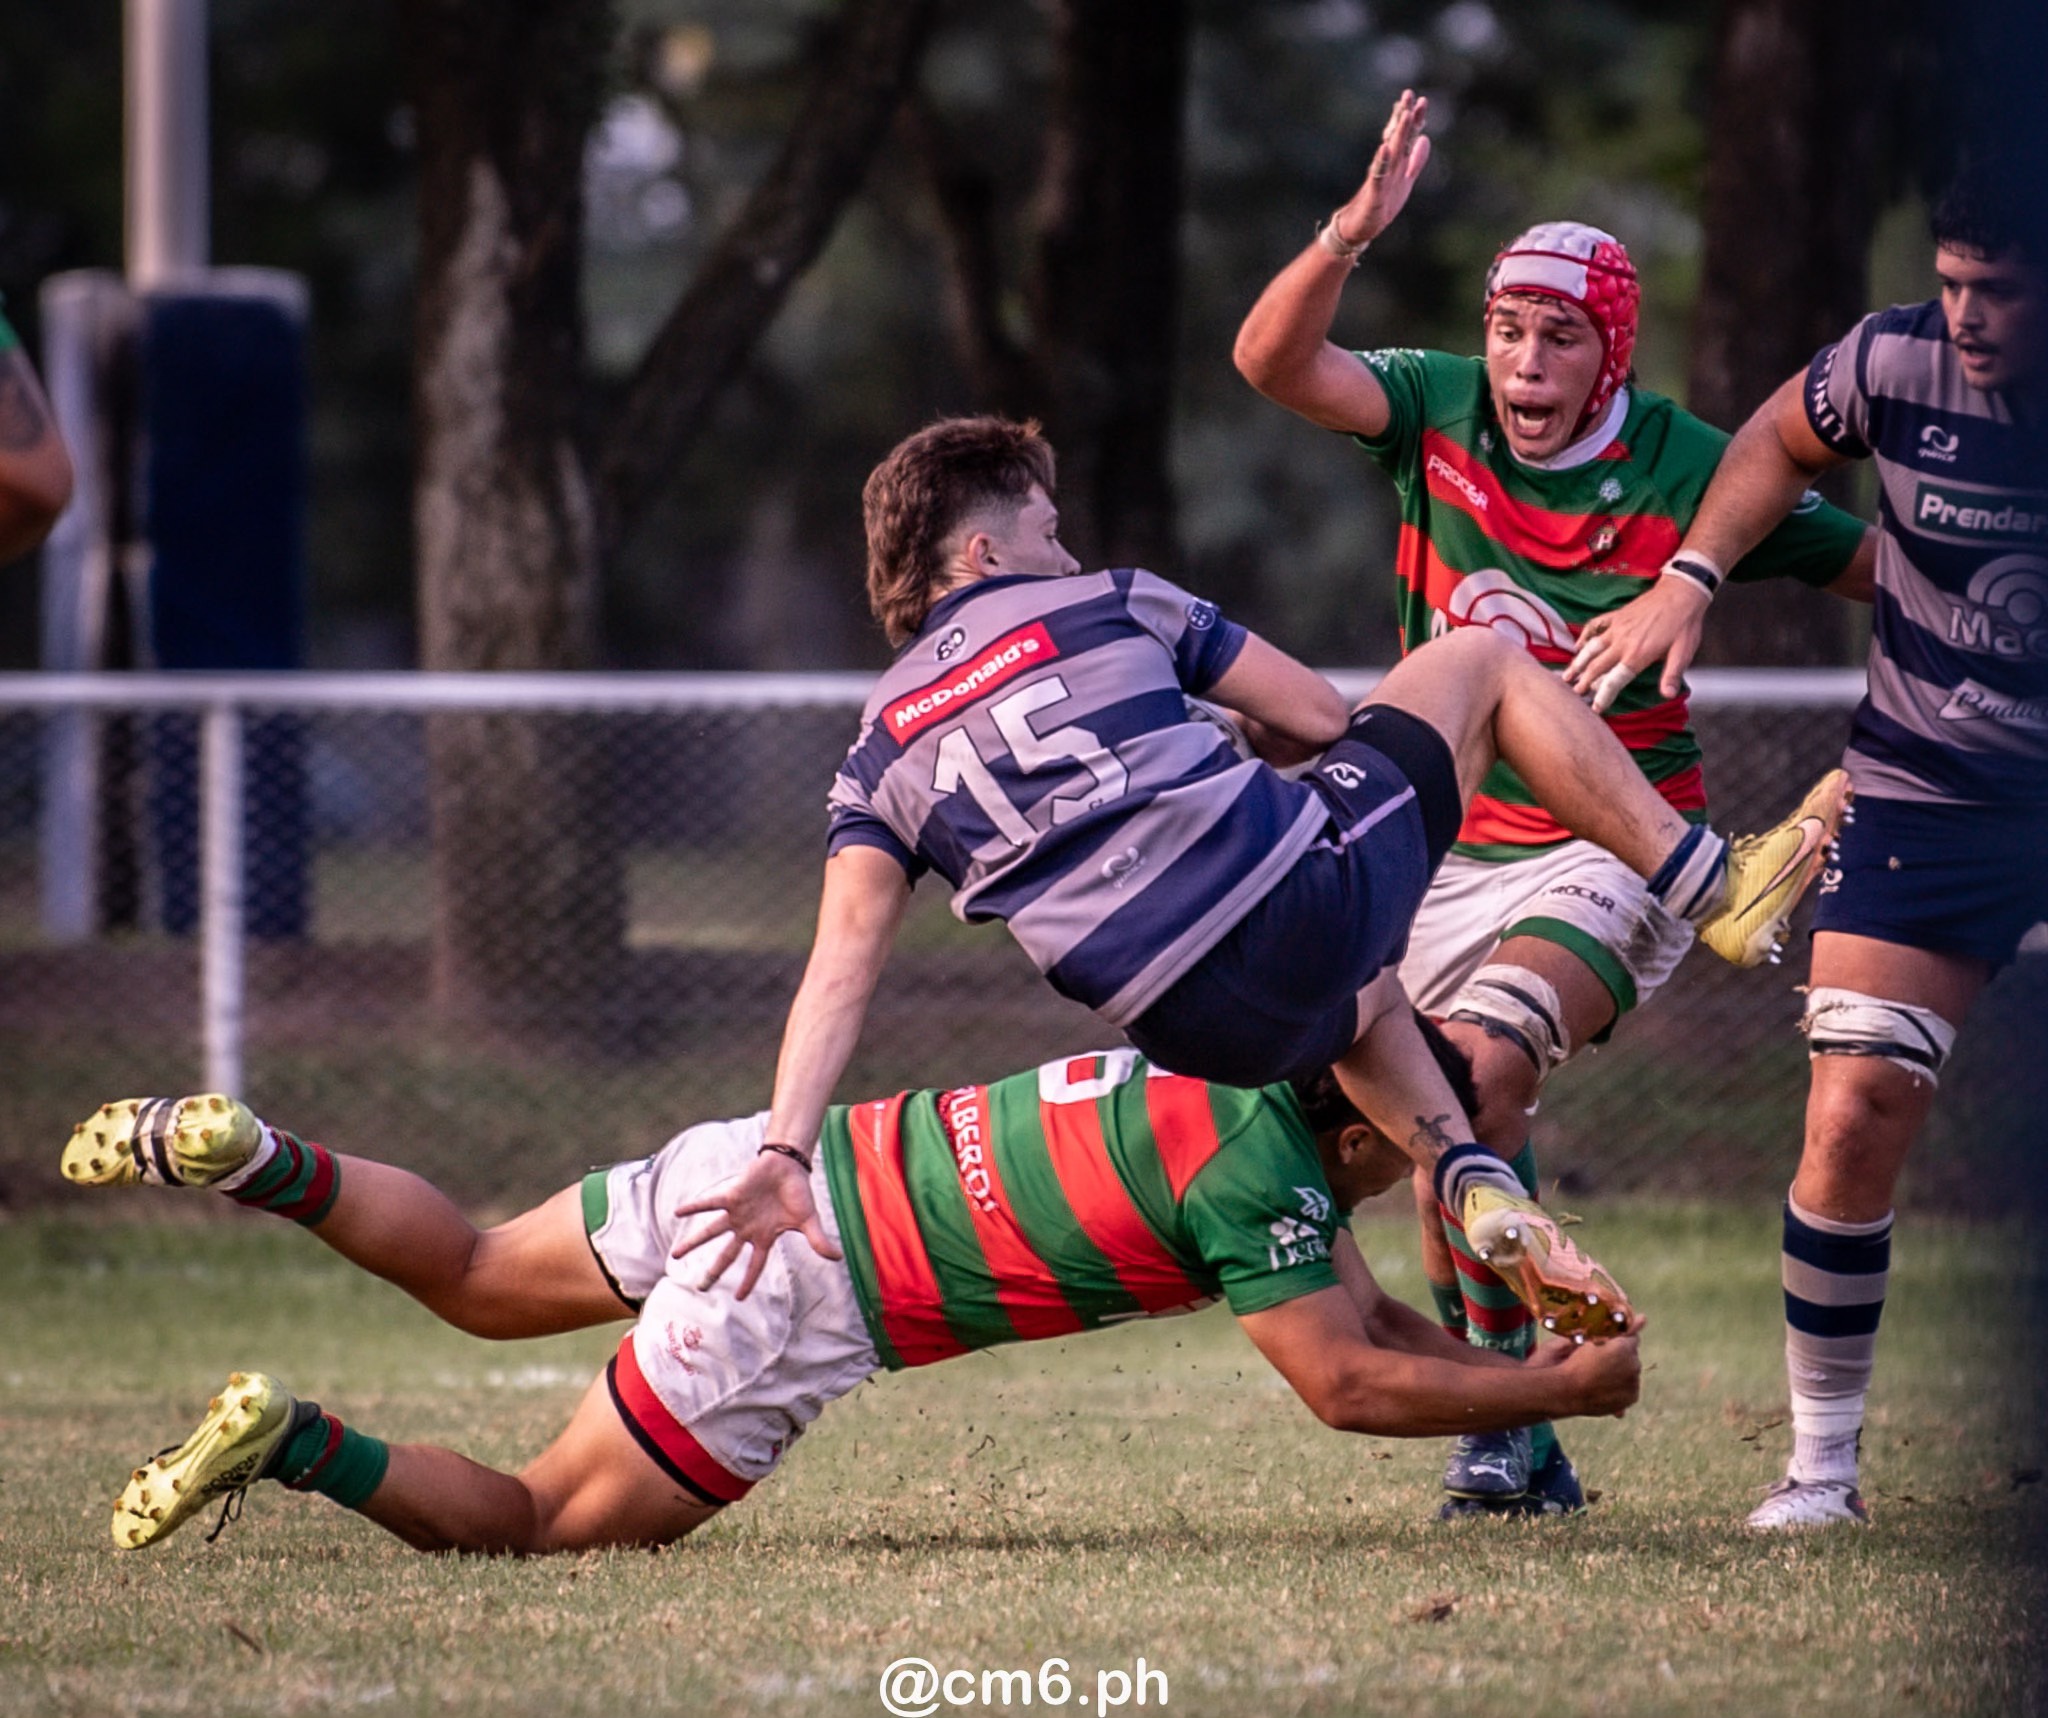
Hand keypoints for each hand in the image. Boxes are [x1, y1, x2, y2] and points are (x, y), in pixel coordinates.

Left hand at [671, 1150, 841, 1299]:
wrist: (790, 1165)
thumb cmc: (799, 1193)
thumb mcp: (808, 1219)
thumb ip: (817, 1239)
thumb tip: (837, 1257)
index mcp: (765, 1237)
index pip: (755, 1265)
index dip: (748, 1282)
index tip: (739, 1298)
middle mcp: (747, 1229)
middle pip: (727, 1255)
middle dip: (713, 1272)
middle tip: (700, 1287)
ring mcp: (737, 1214)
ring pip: (711, 1232)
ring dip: (693, 1242)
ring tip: (675, 1254)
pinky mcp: (732, 1196)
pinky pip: (710, 1204)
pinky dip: (695, 1207)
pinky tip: (678, 1212)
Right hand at [1333, 89, 1430, 247]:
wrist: (1359, 228)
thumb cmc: (1381, 204)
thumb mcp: (1405, 181)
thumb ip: (1415, 160)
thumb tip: (1425, 138)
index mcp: (1397, 163)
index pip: (1406, 137)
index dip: (1414, 119)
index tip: (1420, 99)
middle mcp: (1388, 166)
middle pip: (1398, 137)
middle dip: (1405, 116)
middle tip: (1409, 94)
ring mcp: (1380, 178)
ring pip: (1391, 152)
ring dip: (1397, 133)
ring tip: (1403, 114)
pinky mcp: (1374, 193)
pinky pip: (1378, 175)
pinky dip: (1382, 161)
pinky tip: (1384, 148)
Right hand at [1555, 1315, 1645, 1417]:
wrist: (1566, 1393)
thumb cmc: (1573, 1363)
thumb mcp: (1586, 1339)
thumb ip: (1612, 1328)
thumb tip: (1643, 1317)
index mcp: (1623, 1346)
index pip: (1631, 1337)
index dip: (1619, 1339)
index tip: (1608, 1343)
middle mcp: (1634, 1363)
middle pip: (1631, 1355)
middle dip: (1620, 1356)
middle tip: (1600, 1360)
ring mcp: (1634, 1382)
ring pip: (1631, 1371)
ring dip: (1620, 1370)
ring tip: (1599, 1375)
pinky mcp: (1632, 1397)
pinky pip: (1630, 1387)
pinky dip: (1621, 1386)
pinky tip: (1604, 1386)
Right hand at [1563, 579, 1711, 712]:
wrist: (1682, 592)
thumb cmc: (1685, 624)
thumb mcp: (1683, 652)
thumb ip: (1671, 674)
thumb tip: (1667, 695)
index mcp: (1637, 655)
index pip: (1613, 681)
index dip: (1603, 696)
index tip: (1595, 708)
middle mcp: (1622, 642)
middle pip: (1596, 666)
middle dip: (1583, 682)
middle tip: (1574, 694)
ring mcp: (1616, 628)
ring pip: (1590, 648)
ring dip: (1577, 663)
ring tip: (1566, 675)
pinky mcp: (1616, 616)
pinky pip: (1595, 626)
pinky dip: (1584, 636)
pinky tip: (1578, 645)